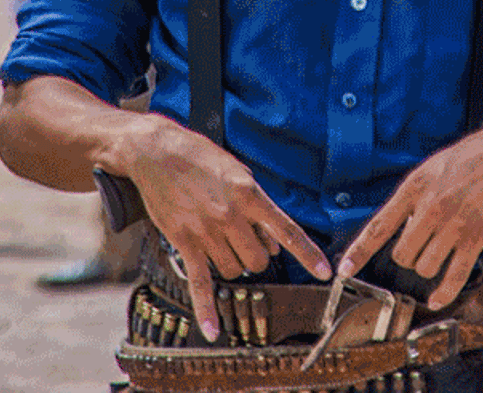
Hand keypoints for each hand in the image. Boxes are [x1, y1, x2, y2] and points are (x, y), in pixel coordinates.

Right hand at [118, 116, 330, 340]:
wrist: (157, 153)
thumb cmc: (200, 157)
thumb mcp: (238, 172)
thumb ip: (258, 208)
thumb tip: (274, 242)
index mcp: (249, 195)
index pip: (287, 230)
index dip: (308, 254)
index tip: (325, 273)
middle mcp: (230, 216)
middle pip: (259, 260)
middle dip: (257, 257)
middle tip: (246, 243)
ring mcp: (206, 232)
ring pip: (235, 271)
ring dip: (234, 266)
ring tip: (223, 246)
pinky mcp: (184, 242)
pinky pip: (200, 282)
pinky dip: (206, 309)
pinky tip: (212, 330)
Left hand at [337, 127, 482, 310]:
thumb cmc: (471, 158)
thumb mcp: (432, 167)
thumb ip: (414, 196)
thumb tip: (403, 225)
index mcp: (415, 189)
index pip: (378, 227)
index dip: (359, 252)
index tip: (344, 270)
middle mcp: (430, 209)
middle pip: (402, 255)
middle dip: (408, 255)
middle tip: (422, 243)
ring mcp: (453, 227)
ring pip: (425, 267)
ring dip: (429, 266)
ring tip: (441, 248)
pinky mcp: (476, 239)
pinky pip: (454, 277)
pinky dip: (444, 294)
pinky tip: (436, 299)